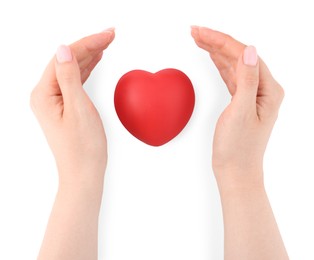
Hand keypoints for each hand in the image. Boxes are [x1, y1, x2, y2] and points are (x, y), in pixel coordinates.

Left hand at [30, 29, 114, 187]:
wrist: (83, 173)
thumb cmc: (82, 148)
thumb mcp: (78, 109)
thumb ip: (69, 77)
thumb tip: (63, 49)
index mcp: (44, 94)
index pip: (65, 58)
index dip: (87, 43)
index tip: (107, 35)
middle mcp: (46, 96)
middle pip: (68, 61)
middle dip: (90, 46)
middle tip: (110, 35)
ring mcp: (55, 102)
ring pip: (72, 70)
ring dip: (89, 56)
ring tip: (106, 43)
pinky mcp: (65, 107)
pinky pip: (75, 81)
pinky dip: (87, 70)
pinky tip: (95, 62)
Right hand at [191, 27, 287, 258]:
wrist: (235, 171)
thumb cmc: (238, 148)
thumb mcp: (242, 112)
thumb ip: (247, 80)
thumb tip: (249, 50)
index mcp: (269, 90)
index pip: (244, 55)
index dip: (221, 41)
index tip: (201, 32)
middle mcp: (263, 89)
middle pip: (238, 57)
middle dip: (216, 42)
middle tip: (194, 32)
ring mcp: (252, 95)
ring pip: (233, 65)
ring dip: (216, 51)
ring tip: (198, 39)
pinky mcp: (241, 102)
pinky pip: (230, 76)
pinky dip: (218, 65)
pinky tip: (211, 57)